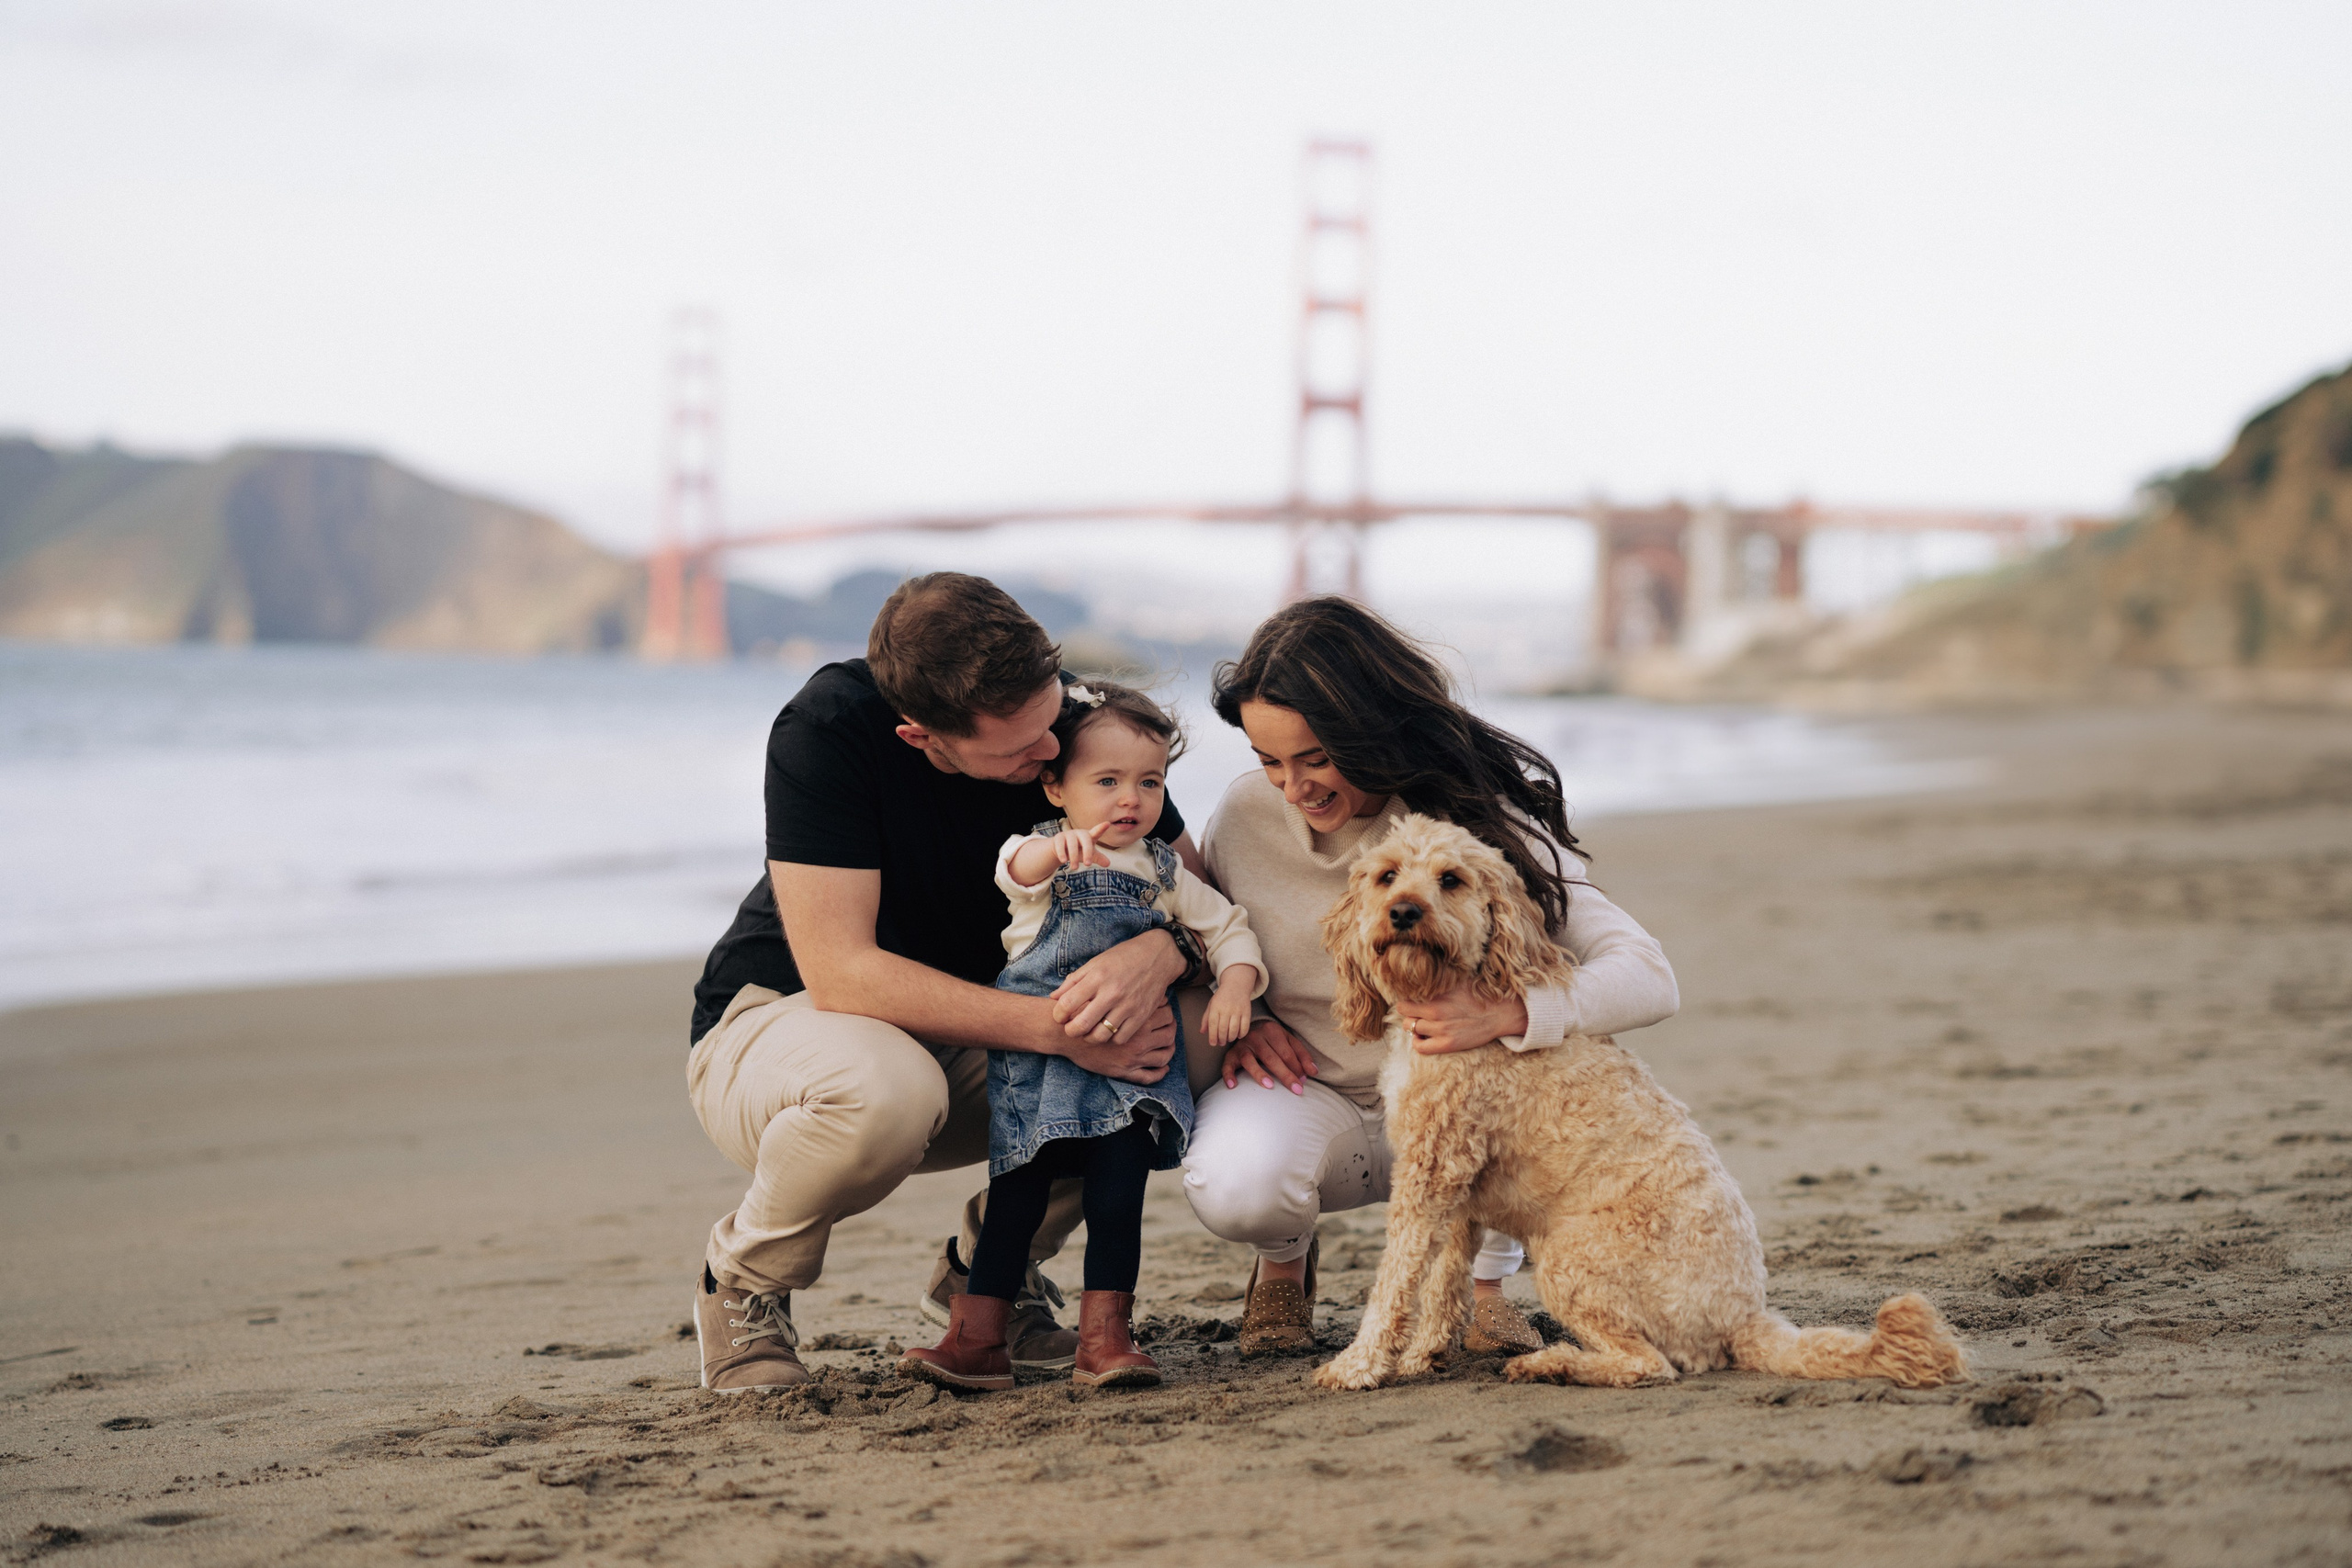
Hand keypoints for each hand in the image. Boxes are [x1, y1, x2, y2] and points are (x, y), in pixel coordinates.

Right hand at [1049, 823, 1111, 869]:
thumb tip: (1108, 864)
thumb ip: (1098, 858)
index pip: (1096, 832)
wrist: (1061, 849)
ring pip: (1072, 844)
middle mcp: (1079, 833)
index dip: (1101, 828)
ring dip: (1074, 857)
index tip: (1108, 823)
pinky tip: (1063, 861)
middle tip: (1088, 865)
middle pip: (1086, 841)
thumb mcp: (1089, 855)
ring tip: (1075, 868)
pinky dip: (1062, 853)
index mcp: (1089, 836)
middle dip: (1087, 852)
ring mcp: (1069, 834)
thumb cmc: (1079, 850)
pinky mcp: (1059, 838)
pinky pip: (1060, 845)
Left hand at [1050, 927, 1184, 1045]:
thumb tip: (1053, 998)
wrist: (1157, 957)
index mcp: (1097, 977)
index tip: (1059, 1016)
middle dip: (1070, 1031)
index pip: (1067, 1004)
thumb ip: (1073, 981)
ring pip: (1100, 1036)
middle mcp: (1112, 993)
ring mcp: (1128, 1006)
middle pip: (1081, 1024)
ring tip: (1088, 1031)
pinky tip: (1109, 1030)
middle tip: (1070, 1029)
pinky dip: (1111, 1038)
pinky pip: (1120, 1038)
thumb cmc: (1123, 958)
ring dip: (1090, 1037)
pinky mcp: (1141, 1016)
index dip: (1058, 1015)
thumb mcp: (1095, 963)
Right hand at [1062, 998, 1177, 1083]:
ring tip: (1170, 1044)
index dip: (1168, 1010)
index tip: (1164, 1008)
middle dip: (1172, 1029)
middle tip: (1170, 1025)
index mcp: (1137, 1016)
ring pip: (1164, 1054)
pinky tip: (1164, 1067)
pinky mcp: (1124, 1071)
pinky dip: (1160, 1072)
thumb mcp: (1104, 990)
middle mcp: (1139, 1038)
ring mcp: (1133, 1057)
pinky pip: (1150, 1076)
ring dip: (1170, 1049)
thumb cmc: (1082, 1010)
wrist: (1062, 1033)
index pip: (1166, 1014)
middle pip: (1169, 1033)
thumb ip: (1126, 988)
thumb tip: (1142, 983)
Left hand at [1202, 986, 1251, 1049]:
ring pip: (1234, 1029)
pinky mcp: (1247, 1012)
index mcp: (1215, 1007)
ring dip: (1231, 1038)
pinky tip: (1238, 1035)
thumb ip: (1206, 1019)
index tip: (1212, 1043)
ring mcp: (1237, 1010)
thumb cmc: (1222, 998)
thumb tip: (1202, 1032)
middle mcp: (1226, 1009)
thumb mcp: (1211, 1005)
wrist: (1236, 985)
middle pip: (1223, 1029)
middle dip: (1221, 1039)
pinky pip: (1245, 1026)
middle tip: (1221, 1043)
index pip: (1212, 1024)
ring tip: (1228, 1039)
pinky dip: (1241, 1034)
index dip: (1212, 1036)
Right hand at [1220, 1018, 1317, 1093]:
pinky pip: (1227, 1064)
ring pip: (1249, 1060)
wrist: (1248, 1026)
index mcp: (1272, 1030)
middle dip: (1285, 1074)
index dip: (1297, 1067)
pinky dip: (1228, 1075)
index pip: (1287, 1052)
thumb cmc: (1272, 1039)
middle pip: (1271, 1058)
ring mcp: (1242, 1045)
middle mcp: (1256, 1036)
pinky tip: (1233, 1085)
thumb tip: (1313, 1072)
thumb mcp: (1288, 1041)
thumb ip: (1301, 1055)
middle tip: (1297, 1089)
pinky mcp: (1230, 1054)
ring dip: (1259, 1073)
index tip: (1304, 1082)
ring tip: (1270, 1086)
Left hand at [1398, 983, 1527, 1054]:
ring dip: (1414, 1025)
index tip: (1411, 1001)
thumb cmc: (1478, 995)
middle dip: (1408, 1012)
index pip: (1405, 998)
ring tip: (1422, 1023)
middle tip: (1416, 1012)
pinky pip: (1420, 1047)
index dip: (1406, 1000)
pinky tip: (1423, 1036)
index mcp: (1437, 994)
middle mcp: (1436, 1011)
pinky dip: (1418, 1042)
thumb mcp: (1457, 981)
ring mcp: (1441, 1029)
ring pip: (1410, 1028)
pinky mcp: (1448, 1044)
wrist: (1499, 1013)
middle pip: (1405, 1013)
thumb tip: (1424, 972)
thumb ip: (1439, 981)